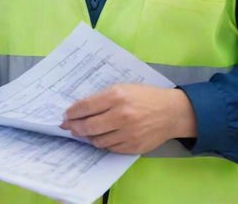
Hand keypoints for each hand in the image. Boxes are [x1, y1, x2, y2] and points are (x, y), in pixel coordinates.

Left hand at [60, 84, 196, 154]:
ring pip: (98, 140)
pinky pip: (110, 148)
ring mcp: (128, 133)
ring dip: (88, 137)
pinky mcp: (133, 147)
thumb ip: (103, 98)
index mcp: (117, 96)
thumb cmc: (144, 96)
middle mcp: (121, 115)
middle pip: (89, 126)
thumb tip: (82, 109)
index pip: (87, 106)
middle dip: (75, 127)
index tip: (66, 114)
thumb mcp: (123, 88)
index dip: (73, 112)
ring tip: (84, 132)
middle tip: (69, 126)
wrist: (170, 112)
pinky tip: (101, 137)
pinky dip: (103, 143)